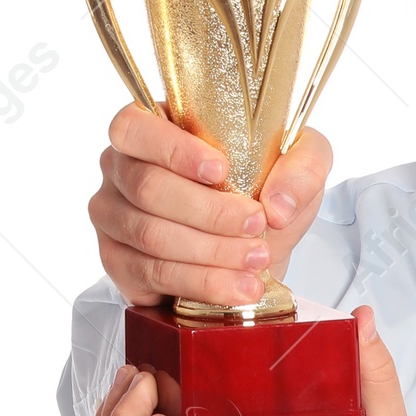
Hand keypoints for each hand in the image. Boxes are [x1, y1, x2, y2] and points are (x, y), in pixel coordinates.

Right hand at [88, 105, 330, 309]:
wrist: (257, 246)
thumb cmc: (264, 190)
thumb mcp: (300, 163)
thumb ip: (302, 168)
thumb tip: (278, 206)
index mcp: (150, 128)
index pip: (134, 127)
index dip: (172, 150)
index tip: (220, 170)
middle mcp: (120, 170)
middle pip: (148, 188)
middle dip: (208, 212)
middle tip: (255, 224)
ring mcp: (113, 219)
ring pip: (151, 236)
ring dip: (210, 252)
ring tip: (255, 261)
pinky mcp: (119, 264)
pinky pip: (152, 275)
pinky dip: (200, 283)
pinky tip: (236, 287)